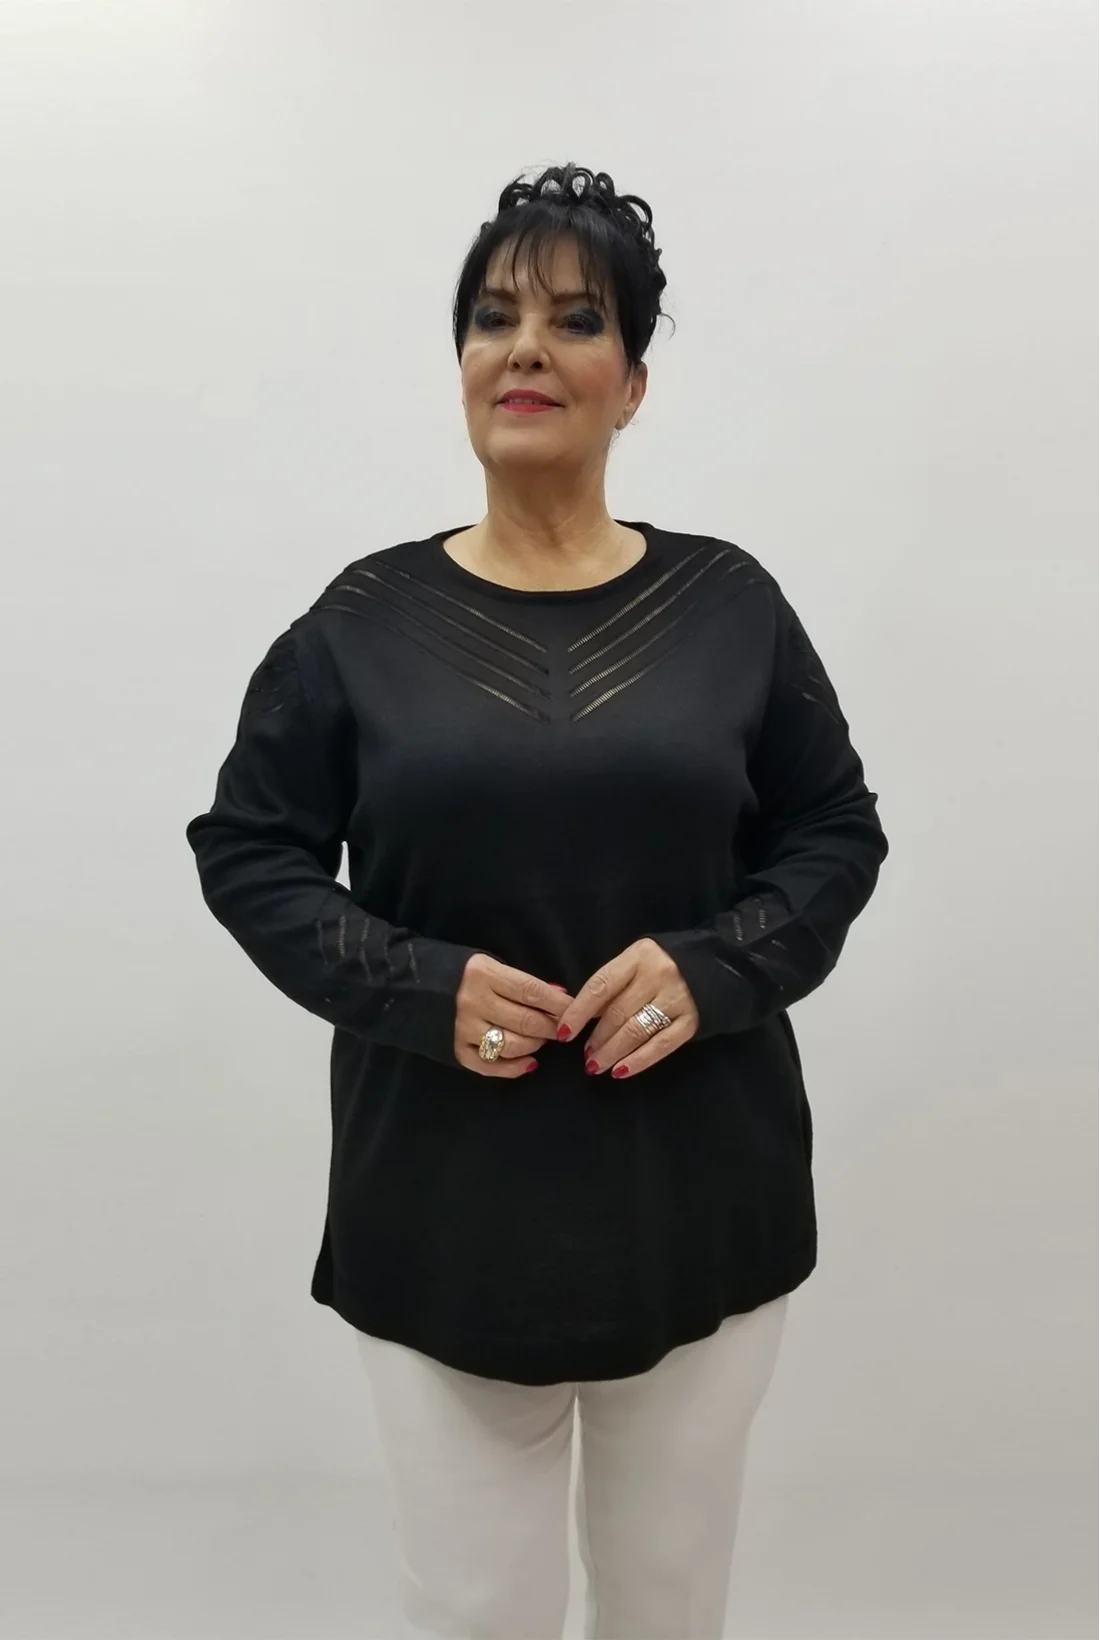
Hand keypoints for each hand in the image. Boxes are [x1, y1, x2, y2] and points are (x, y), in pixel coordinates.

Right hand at [454, 952, 573, 1077]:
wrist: (411, 986)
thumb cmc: (459, 972)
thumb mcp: (488, 964)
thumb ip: (519, 982)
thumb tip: (558, 996)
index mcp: (484, 975)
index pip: (531, 992)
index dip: (558, 1003)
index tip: (576, 1009)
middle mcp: (473, 1002)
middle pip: (526, 1021)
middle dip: (552, 1027)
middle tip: (563, 1028)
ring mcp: (464, 1029)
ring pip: (512, 1045)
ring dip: (535, 1045)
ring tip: (543, 1040)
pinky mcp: (456, 1050)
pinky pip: (490, 1066)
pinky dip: (514, 1068)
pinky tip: (529, 1063)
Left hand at [554, 938, 699, 1078]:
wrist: (719, 964)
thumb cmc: (665, 964)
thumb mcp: (638, 961)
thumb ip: (615, 983)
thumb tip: (582, 1017)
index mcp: (638, 957)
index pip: (600, 987)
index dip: (578, 1012)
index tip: (563, 1033)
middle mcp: (657, 975)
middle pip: (617, 1013)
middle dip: (596, 1038)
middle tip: (585, 1056)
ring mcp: (677, 999)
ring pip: (636, 1031)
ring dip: (612, 1052)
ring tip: (596, 1065)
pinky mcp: (692, 1021)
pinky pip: (661, 1045)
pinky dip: (639, 1061)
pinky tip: (621, 1071)